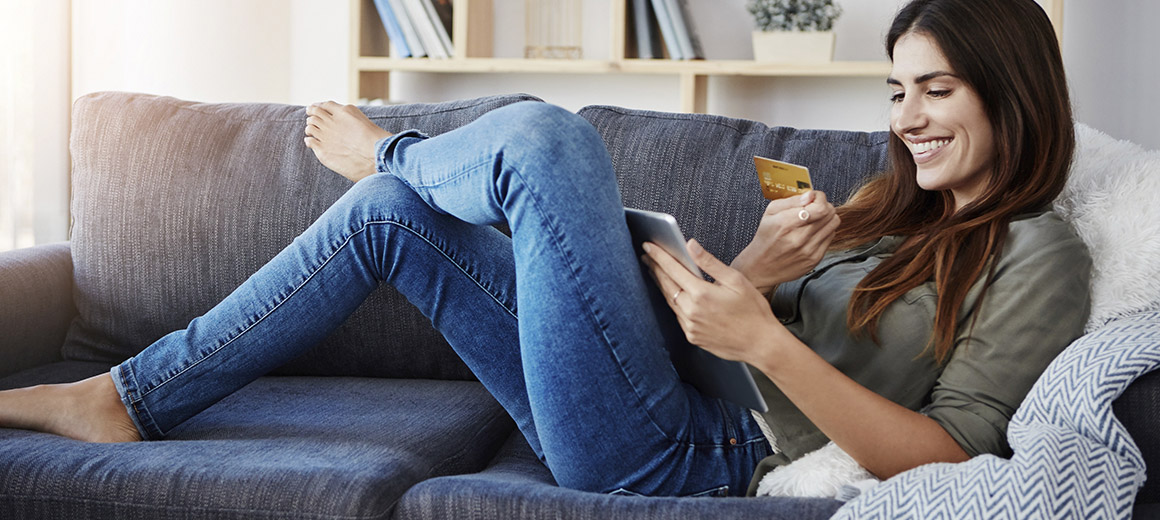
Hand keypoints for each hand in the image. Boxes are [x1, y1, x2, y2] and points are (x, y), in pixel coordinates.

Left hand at [304, 101, 393, 182]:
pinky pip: (309, 141)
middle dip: (311, 115)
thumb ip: (348, 115)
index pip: (324, 105)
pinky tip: (311, 142)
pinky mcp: (322, 150)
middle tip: (310, 118)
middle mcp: (332, 122)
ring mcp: (326, 136)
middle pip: (314, 114)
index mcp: (342, 112)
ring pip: (310, 127)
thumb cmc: (374, 140)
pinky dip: (309, 140)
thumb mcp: (362, 119)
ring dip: (310, 127)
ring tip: (311, 131)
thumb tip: (337, 114)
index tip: (314, 108)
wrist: (375, 157)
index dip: (317, 106)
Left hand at [641, 239, 784, 364]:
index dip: (658, 256)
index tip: (648, 246)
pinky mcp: (692, 337)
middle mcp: (691, 311)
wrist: (761, 344)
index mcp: (701, 294)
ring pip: (670, 301)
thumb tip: (691, 245)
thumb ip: (709, 262)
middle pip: (666, 284)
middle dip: (655, 268)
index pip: (672, 269)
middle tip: (647, 256)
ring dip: (662, 285)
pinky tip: (674, 295)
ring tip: (656, 272)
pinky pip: (678, 316)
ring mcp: (690, 326)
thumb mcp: (735, 280)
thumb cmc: (753, 311)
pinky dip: (674, 302)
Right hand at [731, 191, 839, 294]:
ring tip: (814, 219)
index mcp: (786, 224)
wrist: (761, 268)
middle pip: (829, 214)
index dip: (820, 198)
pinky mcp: (815, 259)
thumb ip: (791, 200)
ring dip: (826, 217)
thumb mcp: (770, 213)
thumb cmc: (765, 238)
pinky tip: (812, 232)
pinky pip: (830, 237)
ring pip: (833, 224)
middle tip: (814, 207)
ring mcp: (809, 250)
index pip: (820, 207)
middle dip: (824, 205)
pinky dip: (824, 231)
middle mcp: (799, 238)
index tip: (813, 198)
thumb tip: (810, 195)